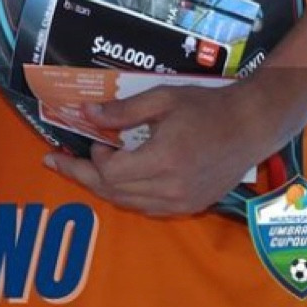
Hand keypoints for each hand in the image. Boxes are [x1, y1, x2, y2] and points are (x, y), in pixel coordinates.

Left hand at [43, 80, 281, 216]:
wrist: (250, 126)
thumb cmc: (206, 107)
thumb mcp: (161, 99)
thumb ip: (123, 110)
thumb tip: (86, 114)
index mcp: (163, 161)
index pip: (111, 174)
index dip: (92, 160)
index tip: (91, 141)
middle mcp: (171, 189)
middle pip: (114, 193)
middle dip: (83, 177)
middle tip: (56, 163)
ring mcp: (182, 202)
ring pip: (130, 204)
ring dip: (104, 188)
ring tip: (83, 170)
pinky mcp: (192, 206)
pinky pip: (148, 207)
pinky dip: (127, 195)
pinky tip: (118, 180)